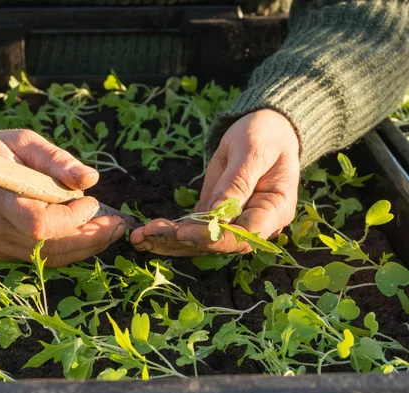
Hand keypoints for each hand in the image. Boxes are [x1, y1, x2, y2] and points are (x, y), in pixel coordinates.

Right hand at [0, 129, 125, 265]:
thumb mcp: (21, 141)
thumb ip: (55, 159)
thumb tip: (90, 180)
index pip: (39, 224)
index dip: (73, 219)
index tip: (91, 202)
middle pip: (49, 248)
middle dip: (90, 238)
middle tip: (117, 224)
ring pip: (48, 259)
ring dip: (84, 247)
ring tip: (109, 230)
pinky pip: (40, 258)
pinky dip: (67, 249)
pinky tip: (85, 235)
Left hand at [129, 109, 299, 255]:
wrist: (266, 129)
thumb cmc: (265, 135)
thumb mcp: (252, 151)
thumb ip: (238, 182)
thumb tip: (219, 215)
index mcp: (275, 211)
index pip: (243, 235)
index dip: (211, 238)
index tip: (181, 232)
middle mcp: (256, 224)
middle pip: (217, 243)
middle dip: (181, 241)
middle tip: (148, 235)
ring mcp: (234, 222)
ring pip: (200, 240)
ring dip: (169, 241)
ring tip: (139, 237)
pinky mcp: (215, 215)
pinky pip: (192, 228)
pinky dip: (169, 231)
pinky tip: (145, 233)